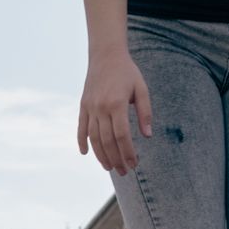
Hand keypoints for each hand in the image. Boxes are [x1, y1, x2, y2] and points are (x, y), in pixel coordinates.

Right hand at [78, 47, 152, 172]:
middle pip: (107, 140)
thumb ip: (145, 113)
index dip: (128, 153)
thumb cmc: (127, 73)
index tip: (134, 164)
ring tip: (109, 167)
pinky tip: (86, 153)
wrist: (105, 56)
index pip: (122, 136)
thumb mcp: (142, 90)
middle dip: (116, 159)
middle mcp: (101, 108)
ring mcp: (89, 108)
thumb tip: (147, 136)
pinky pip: (81, 127)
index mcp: (117, 104)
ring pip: (93, 137)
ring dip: (100, 155)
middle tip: (123, 172)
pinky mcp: (83, 106)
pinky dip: (82, 142)